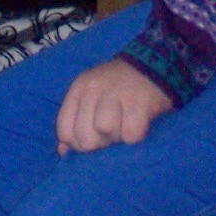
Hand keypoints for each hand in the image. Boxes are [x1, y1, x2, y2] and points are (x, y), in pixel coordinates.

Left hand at [55, 57, 172, 153]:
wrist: (152, 63)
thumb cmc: (117, 87)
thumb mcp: (90, 97)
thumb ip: (74, 122)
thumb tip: (62, 151)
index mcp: (79, 88)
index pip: (65, 130)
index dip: (77, 144)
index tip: (92, 138)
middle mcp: (94, 88)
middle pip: (85, 136)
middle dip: (98, 142)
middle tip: (111, 132)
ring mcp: (117, 93)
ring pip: (105, 131)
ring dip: (116, 137)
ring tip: (123, 126)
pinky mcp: (140, 102)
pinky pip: (130, 134)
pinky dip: (135, 136)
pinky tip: (138, 124)